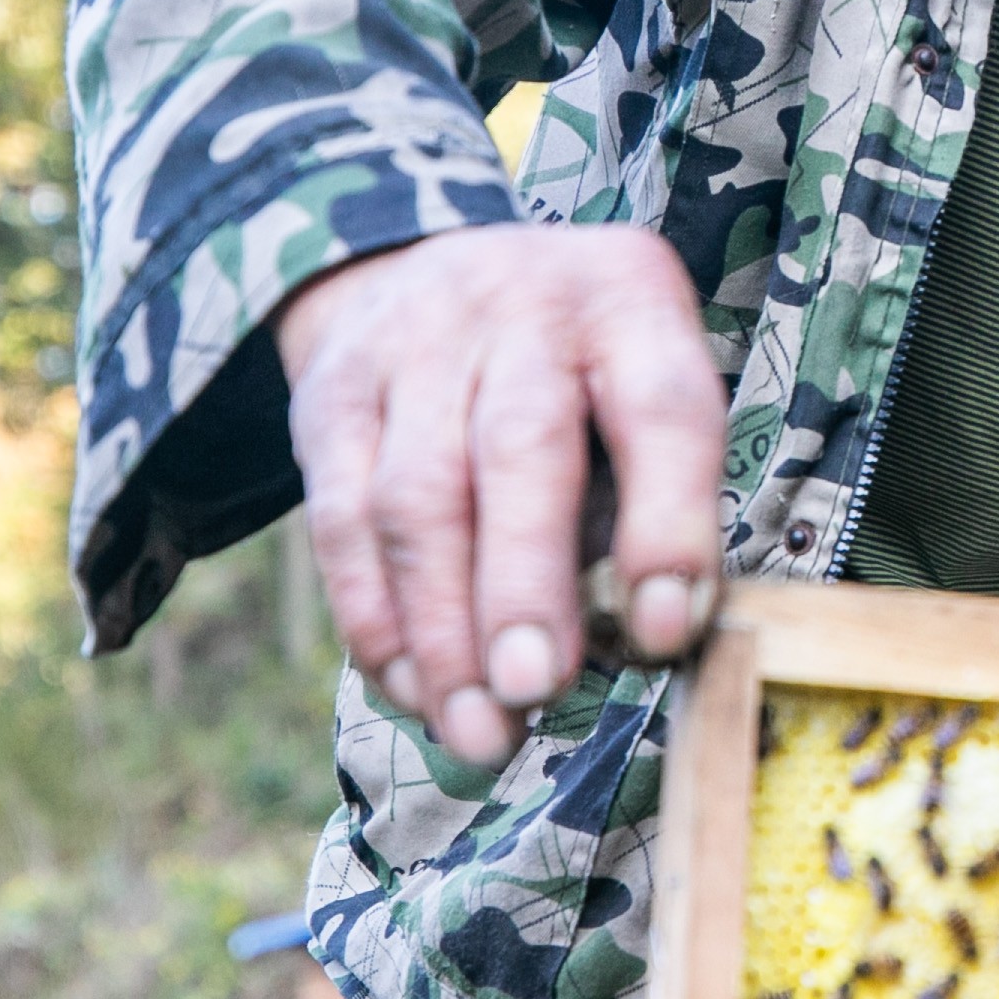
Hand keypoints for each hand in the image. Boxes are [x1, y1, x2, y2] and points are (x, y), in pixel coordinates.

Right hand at [272, 226, 732, 766]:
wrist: (432, 269)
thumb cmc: (577, 368)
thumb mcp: (642, 381)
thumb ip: (652, 494)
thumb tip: (647, 641)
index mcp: (630, 301)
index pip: (662, 409)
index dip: (667, 525)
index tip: (664, 632)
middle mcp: (520, 308)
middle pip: (520, 451)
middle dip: (527, 587)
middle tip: (537, 691)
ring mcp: (413, 345)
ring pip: (416, 497)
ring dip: (444, 631)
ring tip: (478, 728)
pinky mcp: (331, 397)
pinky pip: (341, 520)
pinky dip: (376, 617)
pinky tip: (413, 688)